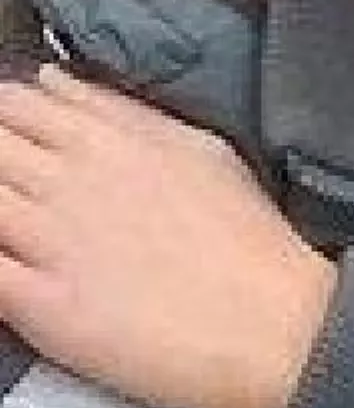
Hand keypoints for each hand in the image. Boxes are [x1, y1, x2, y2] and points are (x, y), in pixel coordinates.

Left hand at [0, 65, 335, 407]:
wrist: (273, 324)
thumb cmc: (248, 236)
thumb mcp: (196, 146)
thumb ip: (122, 112)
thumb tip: (59, 83)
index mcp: (113, 135)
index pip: (21, 101)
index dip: (8, 116)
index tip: (16, 134)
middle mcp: (74, 177)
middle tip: (17, 178)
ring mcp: (54, 240)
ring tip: (20, 222)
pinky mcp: (44, 307)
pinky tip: (8, 258)